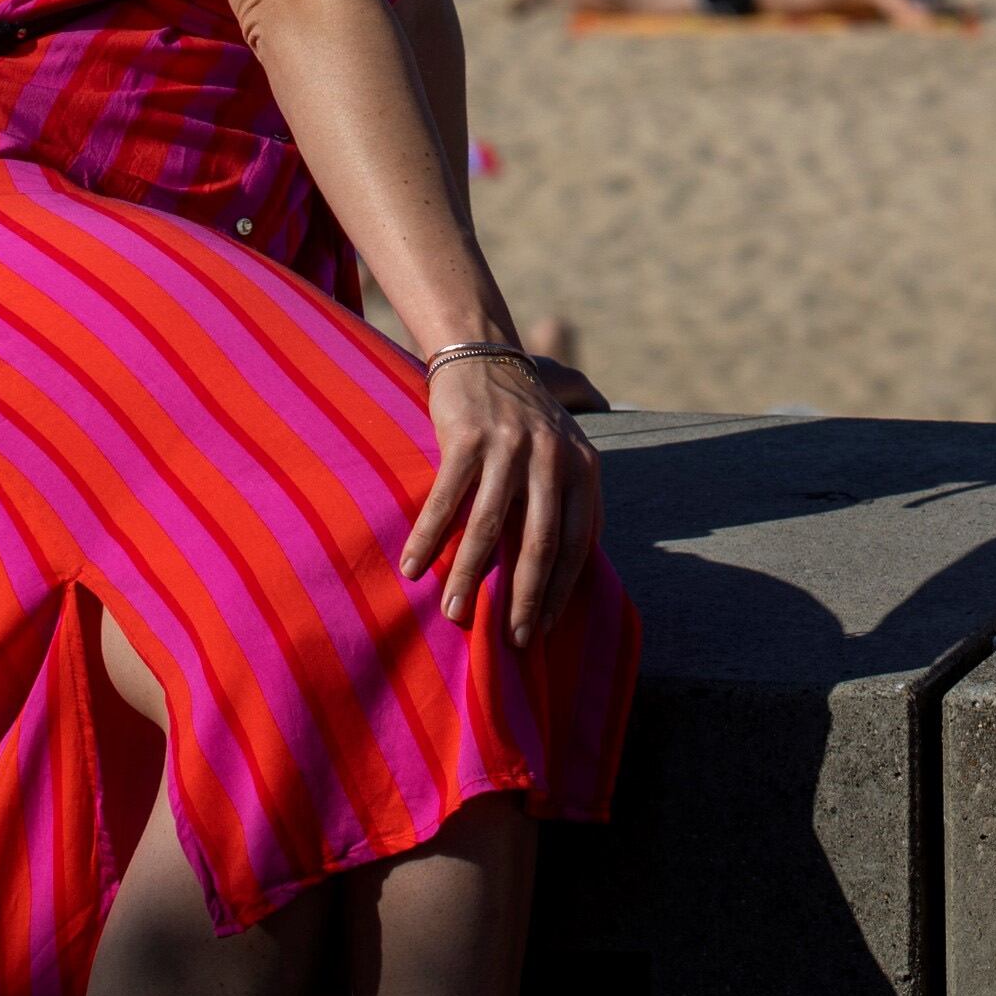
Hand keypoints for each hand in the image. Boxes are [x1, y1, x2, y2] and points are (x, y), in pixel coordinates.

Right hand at [401, 355, 603, 653]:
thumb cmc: (522, 418)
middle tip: (509, 640)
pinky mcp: (467, 436)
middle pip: (539, 542)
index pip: (577, 541)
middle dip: (523, 597)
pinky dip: (427, 536)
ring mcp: (510, 445)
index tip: (541, 628)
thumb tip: (580, 563)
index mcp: (582, 465)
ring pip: (489, 526)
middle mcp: (552, 456)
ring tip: (455, 613)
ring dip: (468, 575)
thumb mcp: (563, 450)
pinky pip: (446, 498)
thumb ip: (571, 499)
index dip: (559, 590)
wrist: (483, 355)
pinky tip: (412, 566)